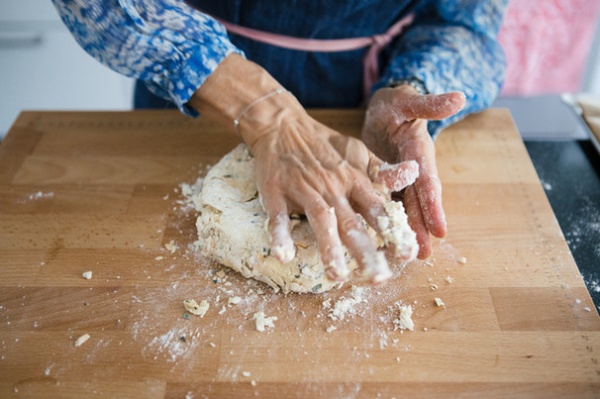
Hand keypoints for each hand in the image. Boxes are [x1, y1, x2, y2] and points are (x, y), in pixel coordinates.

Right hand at [247, 99, 418, 283]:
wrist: (282, 125)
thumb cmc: (324, 143)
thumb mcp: (358, 151)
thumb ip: (382, 170)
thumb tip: (413, 174)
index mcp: (353, 180)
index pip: (378, 210)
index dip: (393, 232)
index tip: (408, 255)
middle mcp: (332, 187)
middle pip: (352, 222)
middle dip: (365, 251)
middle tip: (378, 277)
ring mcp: (304, 190)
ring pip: (320, 220)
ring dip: (328, 248)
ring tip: (337, 276)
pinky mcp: (276, 192)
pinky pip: (278, 215)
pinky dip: (280, 234)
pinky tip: (283, 256)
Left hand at [361, 85, 464, 258]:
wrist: (384, 109)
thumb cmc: (397, 103)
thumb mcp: (409, 100)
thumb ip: (430, 103)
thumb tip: (459, 97)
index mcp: (420, 153)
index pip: (428, 181)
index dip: (433, 205)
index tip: (440, 229)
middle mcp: (412, 170)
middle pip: (418, 202)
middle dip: (421, 227)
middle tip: (423, 254)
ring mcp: (399, 178)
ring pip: (404, 206)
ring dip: (406, 230)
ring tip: (407, 256)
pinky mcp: (384, 182)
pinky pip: (387, 202)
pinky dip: (387, 220)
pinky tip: (382, 239)